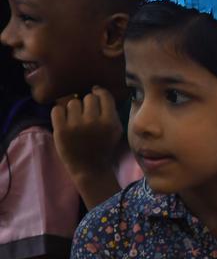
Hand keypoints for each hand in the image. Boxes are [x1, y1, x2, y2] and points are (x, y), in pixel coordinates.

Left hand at [52, 87, 123, 207]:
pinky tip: (64, 120)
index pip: (103, 95)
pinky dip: (60, 112)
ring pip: (72, 102)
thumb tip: (98, 90)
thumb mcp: (116, 129)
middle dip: (87, 104)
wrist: (90, 168)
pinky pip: (57, 109)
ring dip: (74, 109)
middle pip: (88, 97)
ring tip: (75, 119)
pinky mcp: (61, 130)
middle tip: (86, 113)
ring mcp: (76, 126)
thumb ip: (111, 111)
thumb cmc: (104, 147)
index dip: (99, 92)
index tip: (96, 94)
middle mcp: (93, 121)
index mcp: (109, 121)